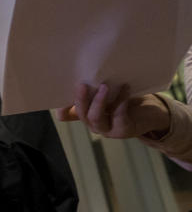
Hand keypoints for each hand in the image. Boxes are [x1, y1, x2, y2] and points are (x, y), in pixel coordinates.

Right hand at [55, 83, 170, 139]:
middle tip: (82, 84)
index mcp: (86, 115)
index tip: (60, 95)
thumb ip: (92, 90)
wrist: (151, 114)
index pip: (68, 113)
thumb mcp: (107, 94)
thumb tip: (78, 80)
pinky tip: (125, 88)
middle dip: (81, 99)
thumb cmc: (126, 101)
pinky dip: (121, 100)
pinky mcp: (123, 130)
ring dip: (99, 102)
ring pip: (96, 118)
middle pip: (82, 114)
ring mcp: (108, 130)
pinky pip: (119, 116)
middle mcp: (94, 125)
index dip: (62, 108)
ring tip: (104, 86)